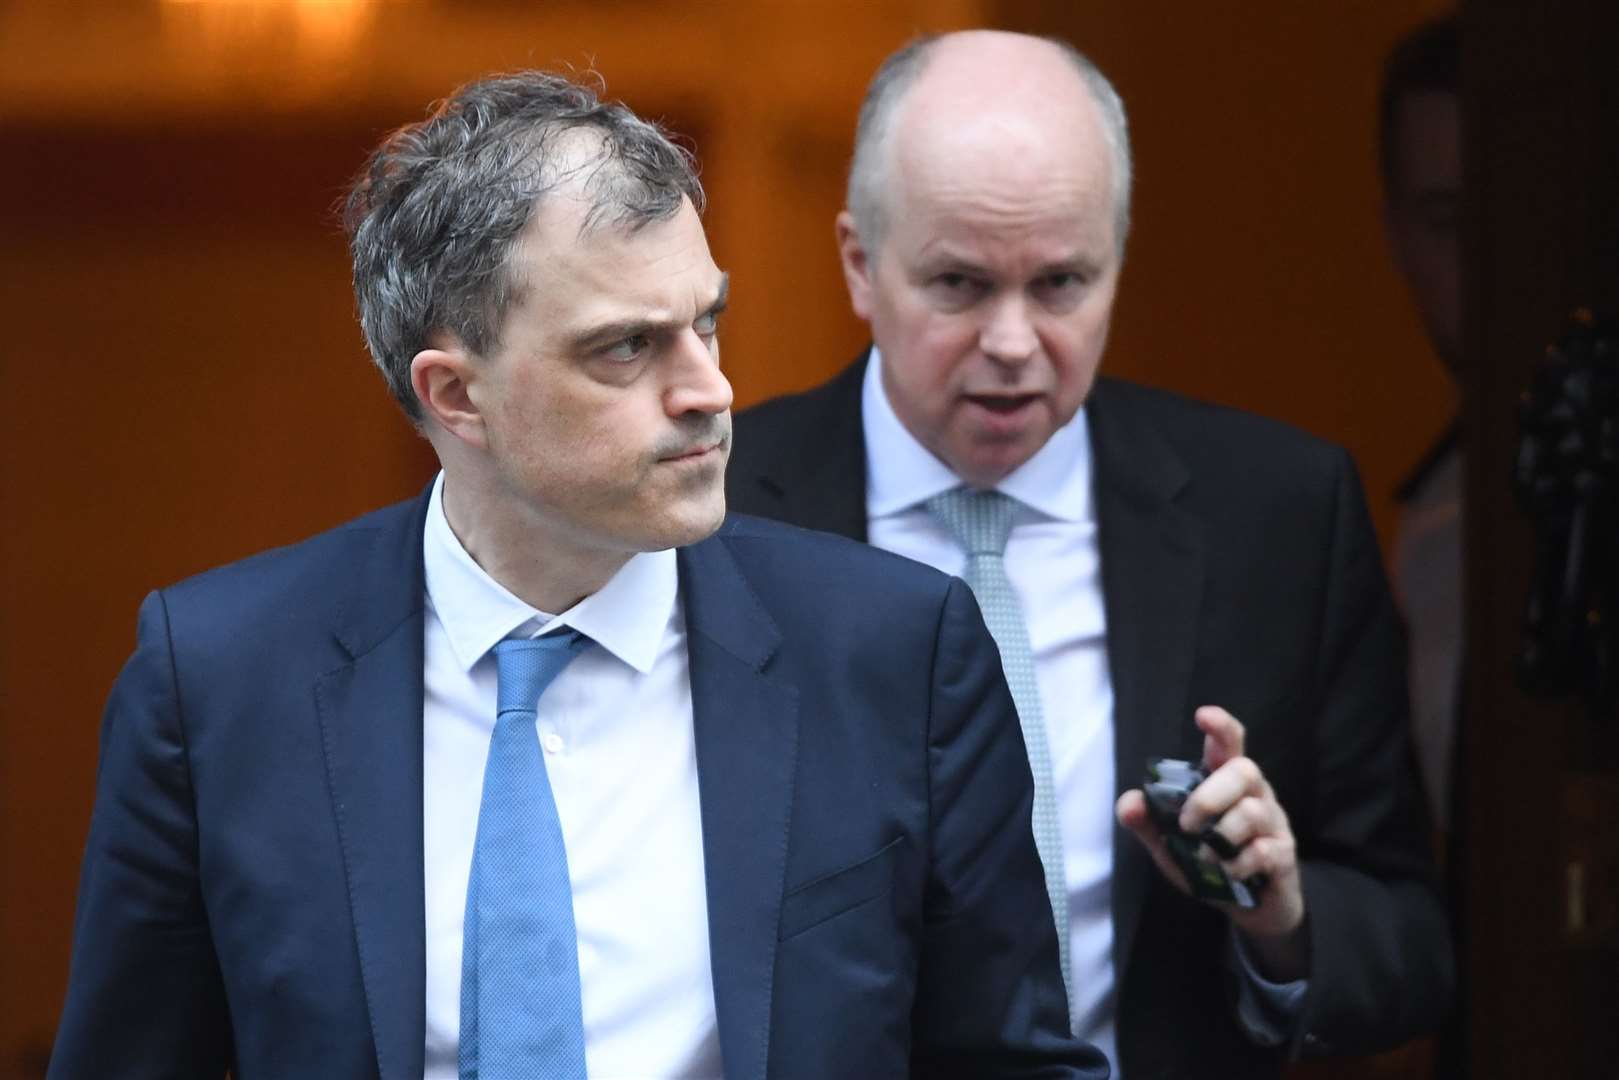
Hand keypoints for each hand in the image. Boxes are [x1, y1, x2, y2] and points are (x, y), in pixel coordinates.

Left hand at [1115, 706, 1308, 980]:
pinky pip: (1264, 850)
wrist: (1250, 907)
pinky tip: (1227, 873)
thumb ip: (1149, 823)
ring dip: (1221, 837)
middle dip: (1209, 796)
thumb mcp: (1171, 844)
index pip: (1230, 743)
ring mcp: (1273, 822)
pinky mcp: (1284, 853)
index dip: (1220, 727)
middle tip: (1187, 825)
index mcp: (1226, 782)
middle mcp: (1254, 794)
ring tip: (1205, 858)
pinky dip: (1237, 864)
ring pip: (1253, 811)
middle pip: (1245, 770)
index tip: (1203, 715)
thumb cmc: (1210, 862)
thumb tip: (1128, 802)